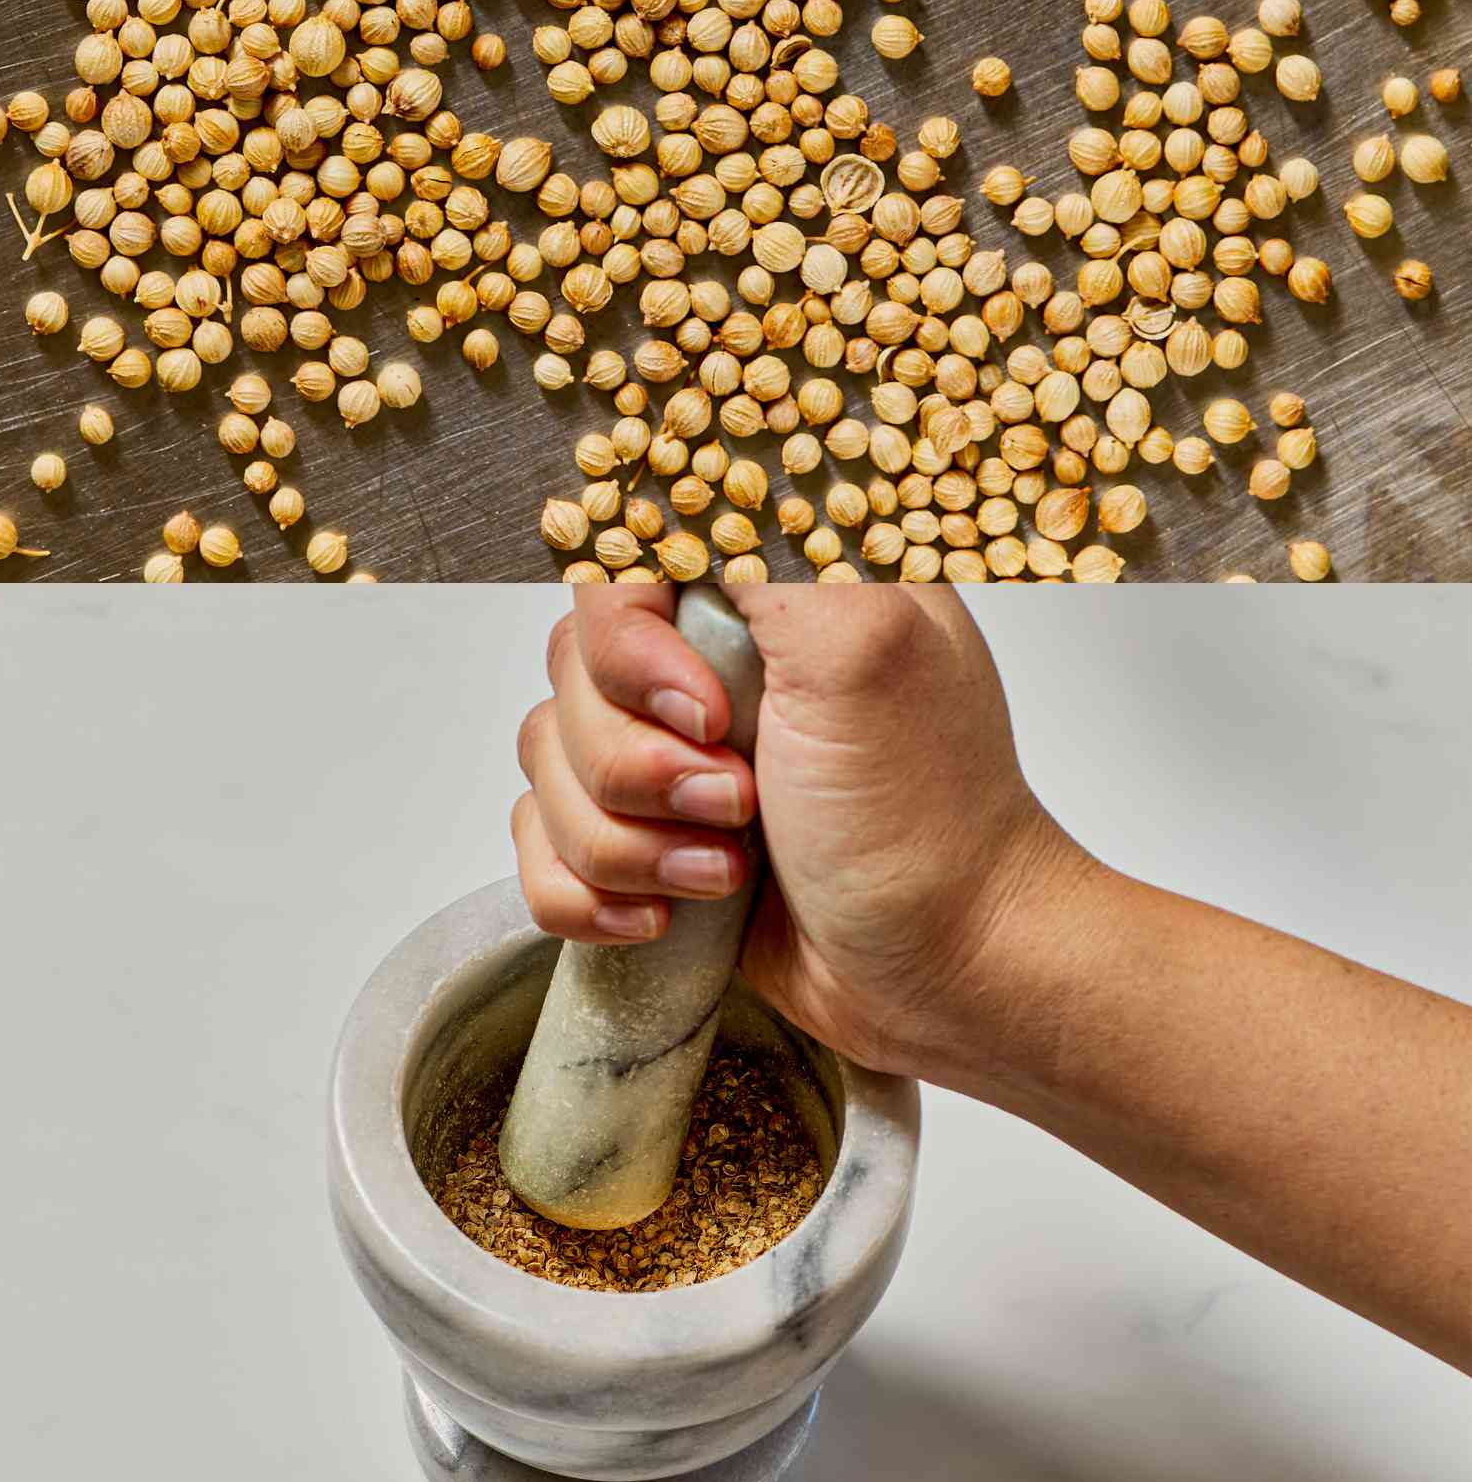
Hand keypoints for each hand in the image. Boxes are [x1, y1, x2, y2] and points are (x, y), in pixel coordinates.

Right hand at [512, 584, 1067, 1085]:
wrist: (943, 970)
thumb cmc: (927, 821)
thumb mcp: (865, 648)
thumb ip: (761, 560)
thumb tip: (671, 511)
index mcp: (768, 590)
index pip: (622, 564)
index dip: (632, 647)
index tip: (707, 713)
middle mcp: (716, 658)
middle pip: (570, 672)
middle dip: (638, 766)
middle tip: (740, 804)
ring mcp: (673, 749)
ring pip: (547, 764)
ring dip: (625, 841)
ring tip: (726, 873)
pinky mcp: (646, 835)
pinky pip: (540, 848)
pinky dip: (590, 894)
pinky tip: (670, 915)